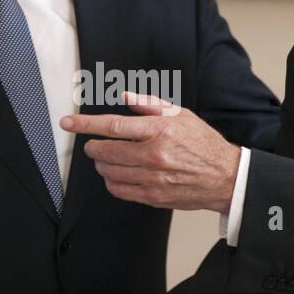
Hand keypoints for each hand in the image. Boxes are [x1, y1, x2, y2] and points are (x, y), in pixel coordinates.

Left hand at [59, 91, 240, 211]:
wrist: (225, 177)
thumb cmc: (203, 143)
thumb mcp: (180, 115)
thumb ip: (149, 104)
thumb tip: (125, 96)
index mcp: (159, 131)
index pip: (113, 125)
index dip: (85, 124)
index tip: (68, 122)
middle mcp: (154, 155)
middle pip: (105, 152)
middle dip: (92, 147)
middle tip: (93, 144)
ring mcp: (153, 179)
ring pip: (109, 172)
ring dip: (101, 164)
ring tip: (108, 159)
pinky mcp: (153, 197)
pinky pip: (119, 190)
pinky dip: (111, 181)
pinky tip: (117, 175)